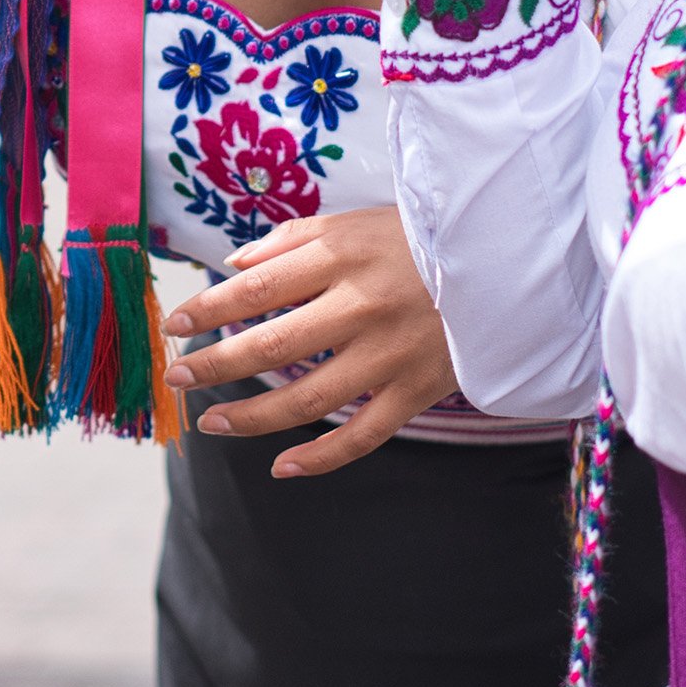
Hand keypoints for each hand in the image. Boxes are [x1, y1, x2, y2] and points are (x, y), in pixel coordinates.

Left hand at [161, 206, 458, 476]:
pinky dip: (320, 457)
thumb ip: (293, 239)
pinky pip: (363, 435)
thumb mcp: (358, 219)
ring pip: (309, 398)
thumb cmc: (424, 239)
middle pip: (273, 343)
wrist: (511, 262)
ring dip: (253, 416)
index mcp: (344, 254)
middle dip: (216, 365)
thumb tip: (233, 268)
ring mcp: (392, 353)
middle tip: (176, 380)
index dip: (209, 309)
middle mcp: (364, 304)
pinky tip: (281, 467)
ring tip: (212, 424)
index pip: (258, 287)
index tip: (174, 326)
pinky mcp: (418, 389)